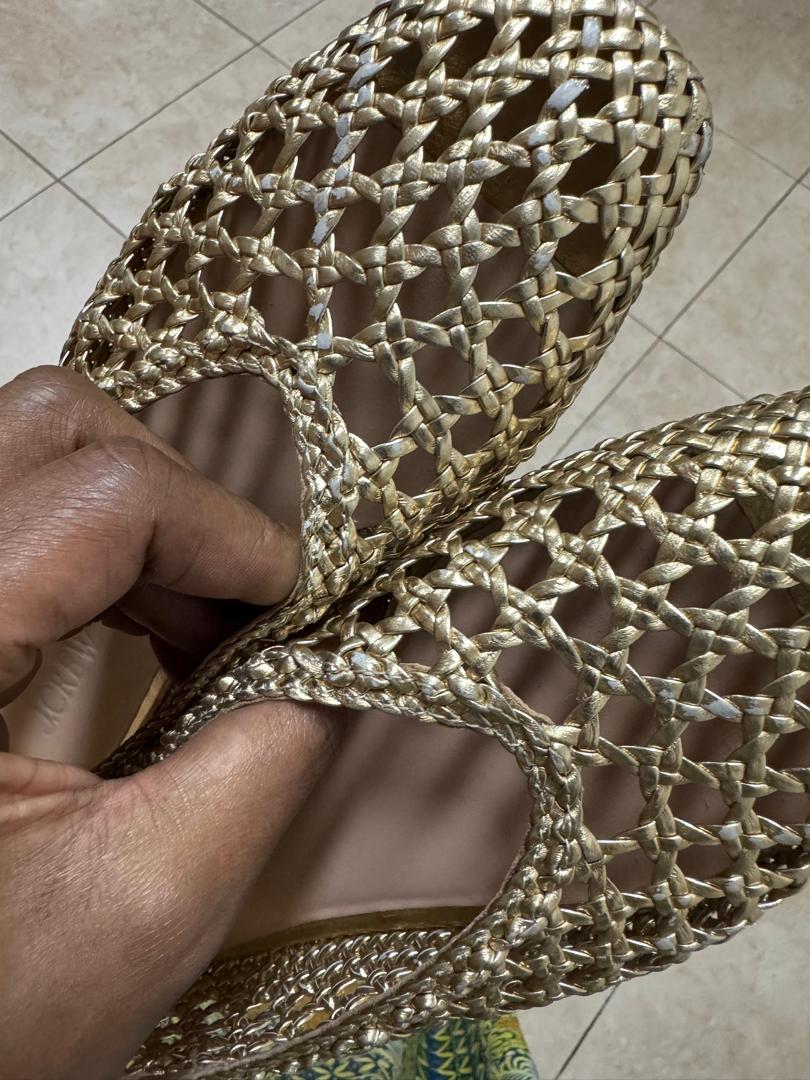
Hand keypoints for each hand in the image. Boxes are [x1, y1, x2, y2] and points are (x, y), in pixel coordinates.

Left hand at [0, 367, 337, 1079]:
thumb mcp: (148, 899)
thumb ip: (266, 756)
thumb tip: (327, 661)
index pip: (105, 494)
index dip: (231, 536)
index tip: (292, 608)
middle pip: (50, 424)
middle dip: (177, 501)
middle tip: (234, 607)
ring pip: (27, 453)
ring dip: (136, 522)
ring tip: (190, 626)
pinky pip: (12, 511)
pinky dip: (91, 549)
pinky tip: (131, 629)